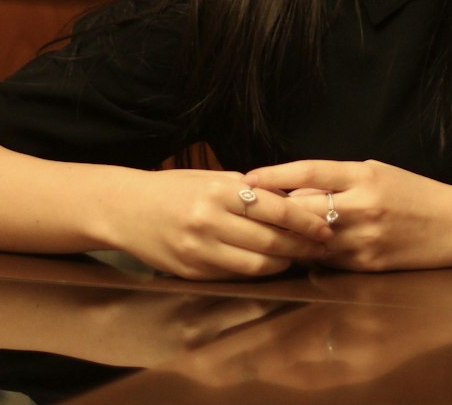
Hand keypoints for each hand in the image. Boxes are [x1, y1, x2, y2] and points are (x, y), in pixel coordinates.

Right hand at [103, 168, 333, 279]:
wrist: (125, 209)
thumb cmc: (173, 188)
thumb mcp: (210, 177)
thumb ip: (247, 189)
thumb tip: (288, 202)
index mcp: (219, 191)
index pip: (275, 209)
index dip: (305, 221)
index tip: (325, 226)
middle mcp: (210, 221)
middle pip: (270, 240)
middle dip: (302, 245)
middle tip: (324, 245)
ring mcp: (199, 250)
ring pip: (255, 264)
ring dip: (283, 262)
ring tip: (300, 257)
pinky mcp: (192, 272)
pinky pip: (234, 275)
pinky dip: (257, 272)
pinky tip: (271, 266)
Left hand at [241, 160, 451, 272]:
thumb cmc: (411, 194)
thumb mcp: (377, 173)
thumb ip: (338, 180)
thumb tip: (295, 189)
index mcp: (365, 176)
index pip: (310, 171)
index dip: (275, 175)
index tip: (249, 177)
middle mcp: (364, 206)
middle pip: (302, 209)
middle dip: (272, 211)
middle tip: (244, 210)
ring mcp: (365, 239)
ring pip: (309, 240)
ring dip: (286, 237)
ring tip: (260, 233)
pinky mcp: (367, 265)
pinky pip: (326, 260)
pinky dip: (309, 254)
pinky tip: (295, 251)